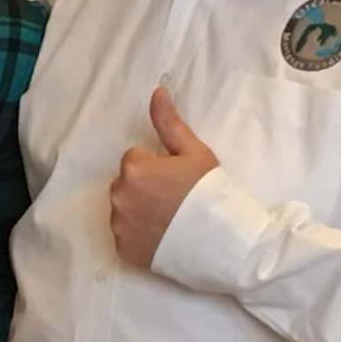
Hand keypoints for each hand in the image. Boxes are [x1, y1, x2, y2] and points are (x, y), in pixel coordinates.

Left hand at [110, 86, 219, 267]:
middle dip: (144, 187)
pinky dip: (138, 234)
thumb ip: (169, 123)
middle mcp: (118, 195)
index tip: (177, 179)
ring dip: (138, 210)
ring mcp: (119, 225)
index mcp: (133, 168)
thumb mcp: (194, 152)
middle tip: (174, 200)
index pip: (136, 158)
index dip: (158, 166)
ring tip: (169, 219)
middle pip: (126, 183)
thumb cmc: (210, 192)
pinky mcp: (122, 249)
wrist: (222, 241)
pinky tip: (161, 236)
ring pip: (124, 208)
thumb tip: (157, 92)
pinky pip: (125, 235)